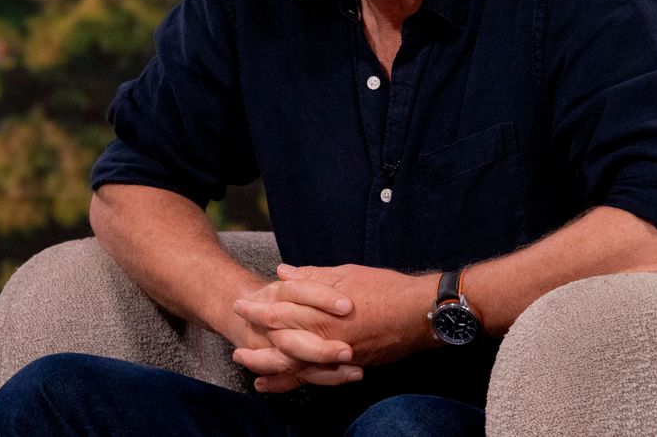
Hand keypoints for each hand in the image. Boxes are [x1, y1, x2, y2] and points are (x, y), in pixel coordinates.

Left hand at [232, 263, 432, 391]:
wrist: (420, 314)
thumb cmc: (386, 288)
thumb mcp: (347, 275)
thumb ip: (312, 277)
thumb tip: (284, 273)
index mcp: (323, 312)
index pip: (281, 311)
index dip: (257, 308)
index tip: (240, 303)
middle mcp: (326, 338)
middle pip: (280, 341)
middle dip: (255, 336)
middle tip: (236, 338)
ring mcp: (336, 357)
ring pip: (293, 366)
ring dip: (266, 364)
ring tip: (245, 362)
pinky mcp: (347, 368)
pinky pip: (313, 379)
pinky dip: (291, 382)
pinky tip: (275, 382)